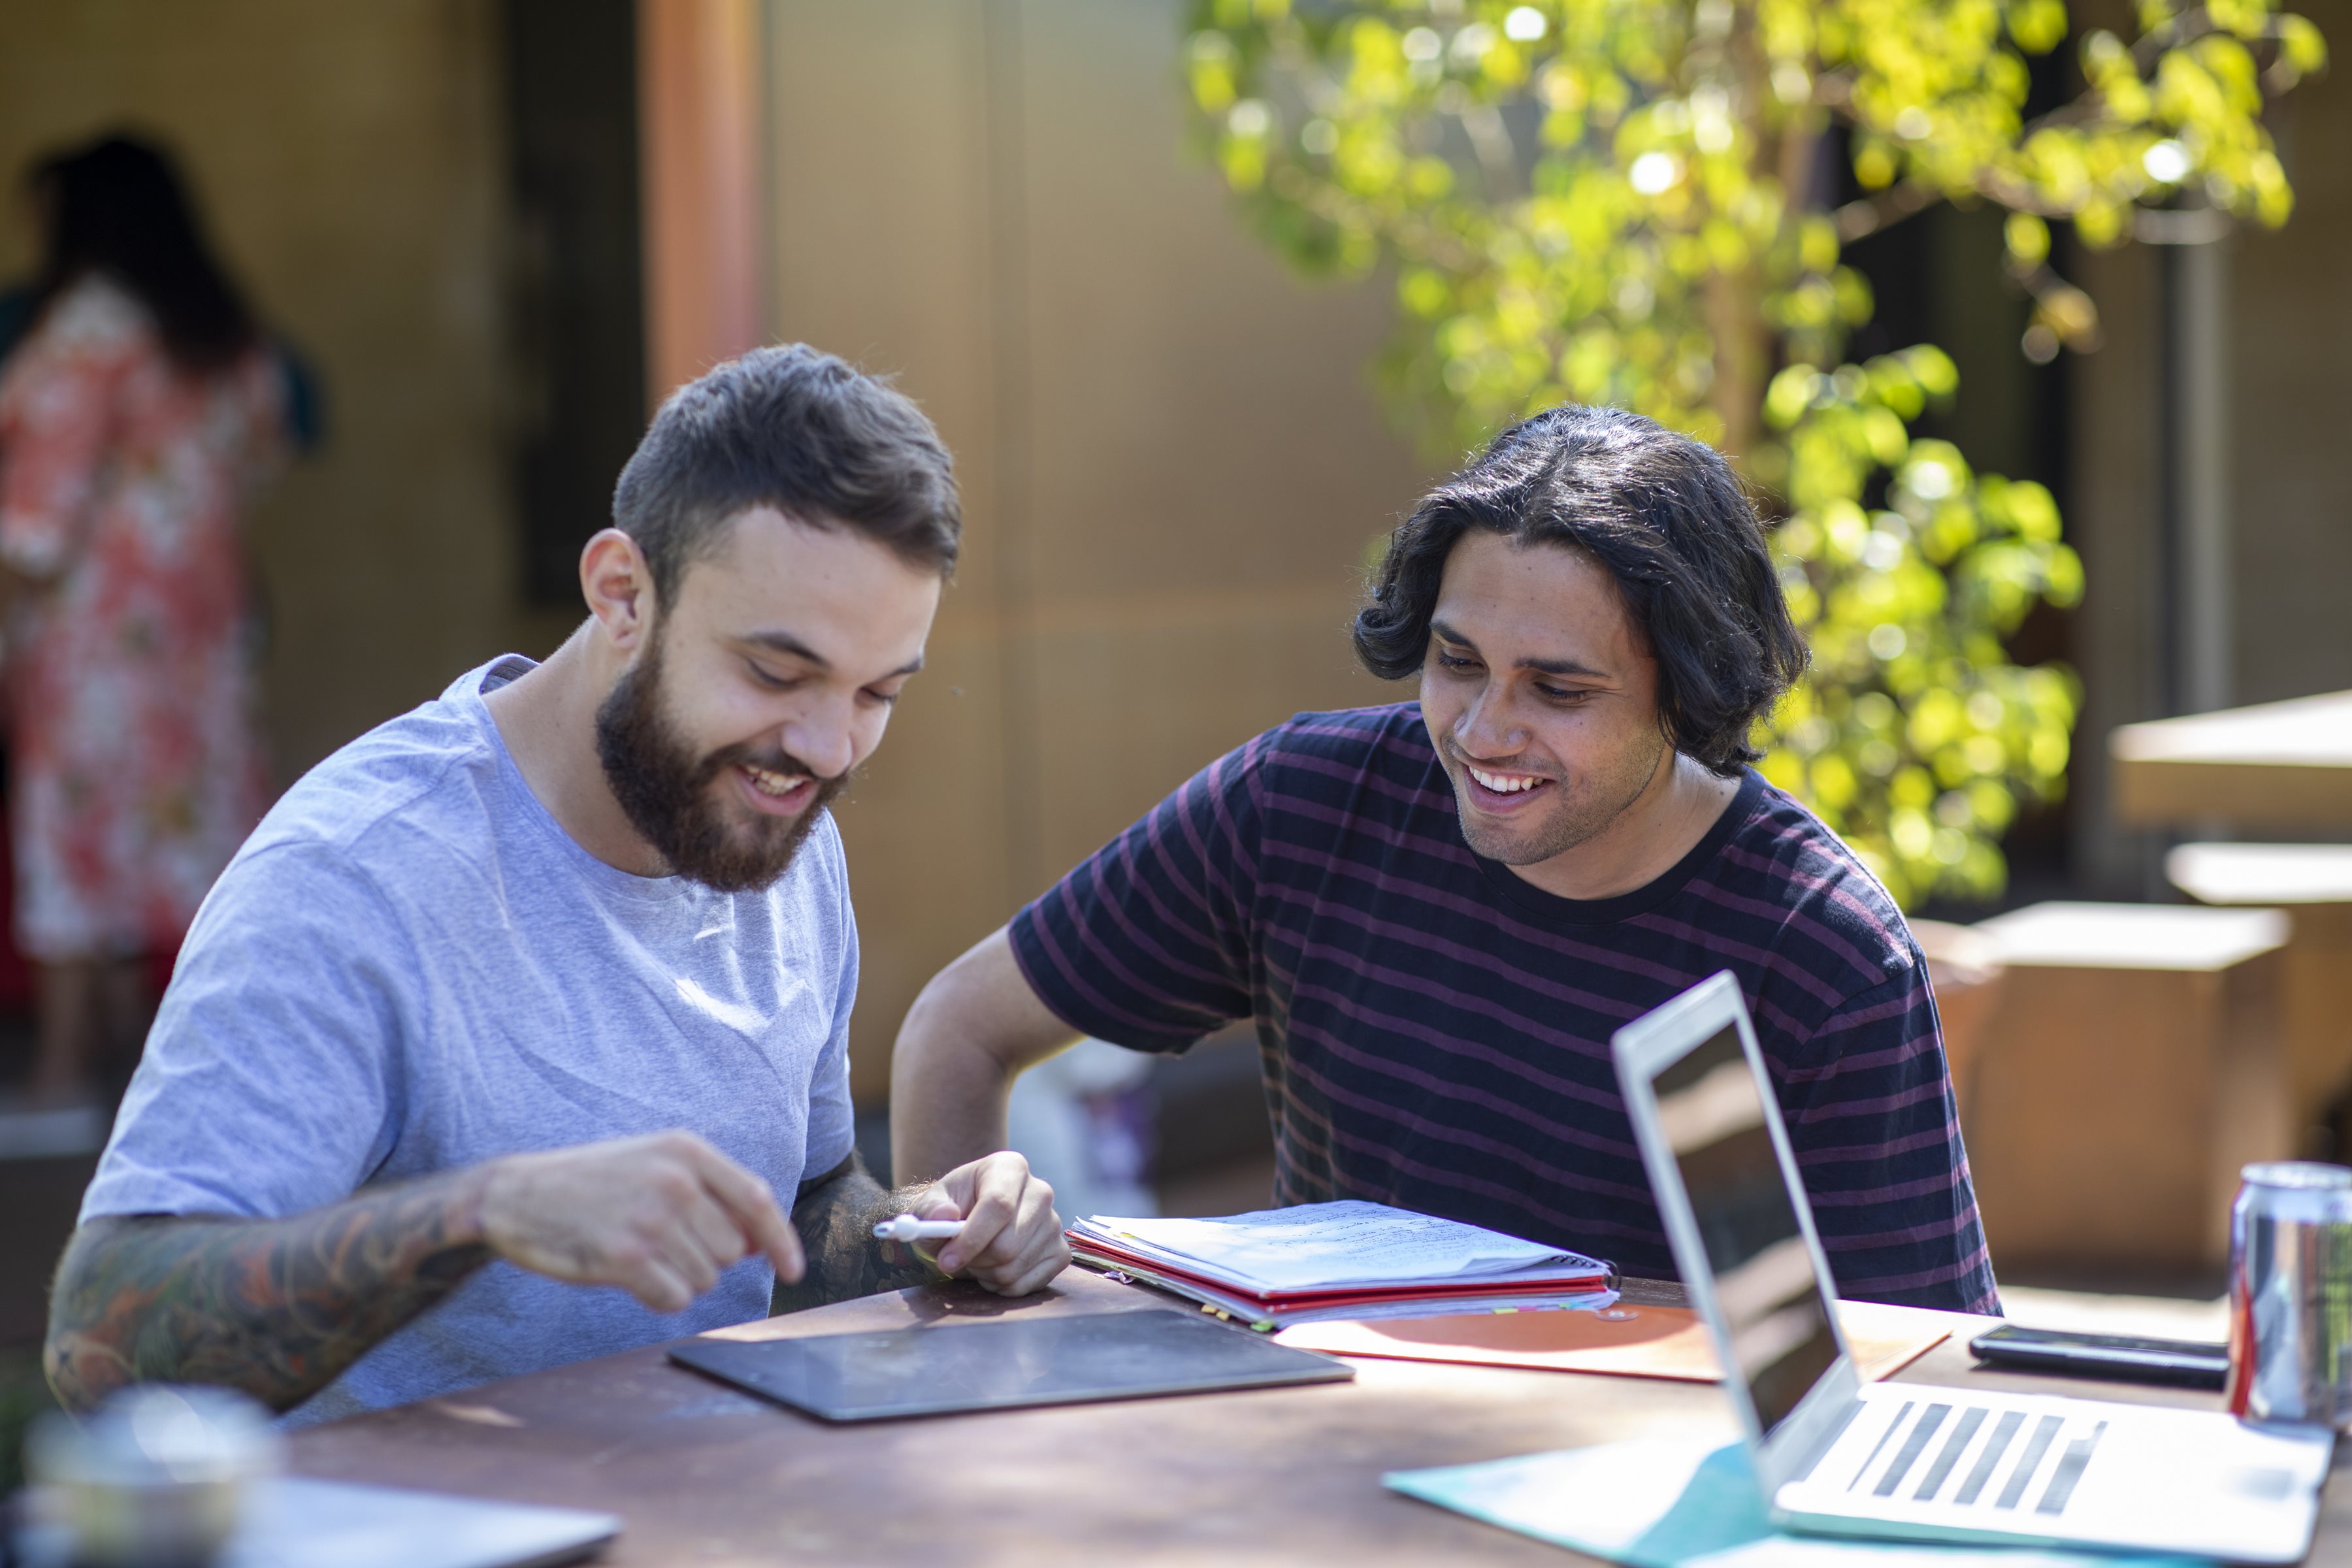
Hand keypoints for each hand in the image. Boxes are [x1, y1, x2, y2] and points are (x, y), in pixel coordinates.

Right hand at [475, 1131, 805, 1312]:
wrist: (514, 1195)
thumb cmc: (592, 1182)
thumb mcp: (655, 1163)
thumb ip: (711, 1194)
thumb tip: (759, 1244)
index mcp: (686, 1151)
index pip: (756, 1200)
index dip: (781, 1240)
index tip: (794, 1271)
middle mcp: (675, 1182)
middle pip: (731, 1250)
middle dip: (705, 1258)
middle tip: (660, 1242)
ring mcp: (650, 1219)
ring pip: (705, 1279)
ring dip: (678, 1277)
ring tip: (638, 1251)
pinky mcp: (624, 1258)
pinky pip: (674, 1299)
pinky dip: (658, 1296)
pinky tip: (628, 1274)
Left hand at [905, 1151, 1067, 1295]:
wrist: (970, 1222)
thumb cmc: (951, 1210)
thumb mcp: (930, 1205)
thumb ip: (931, 1209)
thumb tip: (945, 1215)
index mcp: (1010, 1167)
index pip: (999, 1205)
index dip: (972, 1238)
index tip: (946, 1260)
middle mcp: (1040, 1192)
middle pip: (1008, 1244)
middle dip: (975, 1260)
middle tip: (956, 1257)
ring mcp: (1054, 1224)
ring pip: (1014, 1268)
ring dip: (985, 1274)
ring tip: (975, 1259)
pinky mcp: (1060, 1253)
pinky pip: (1027, 1285)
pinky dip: (1002, 1287)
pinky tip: (993, 1269)